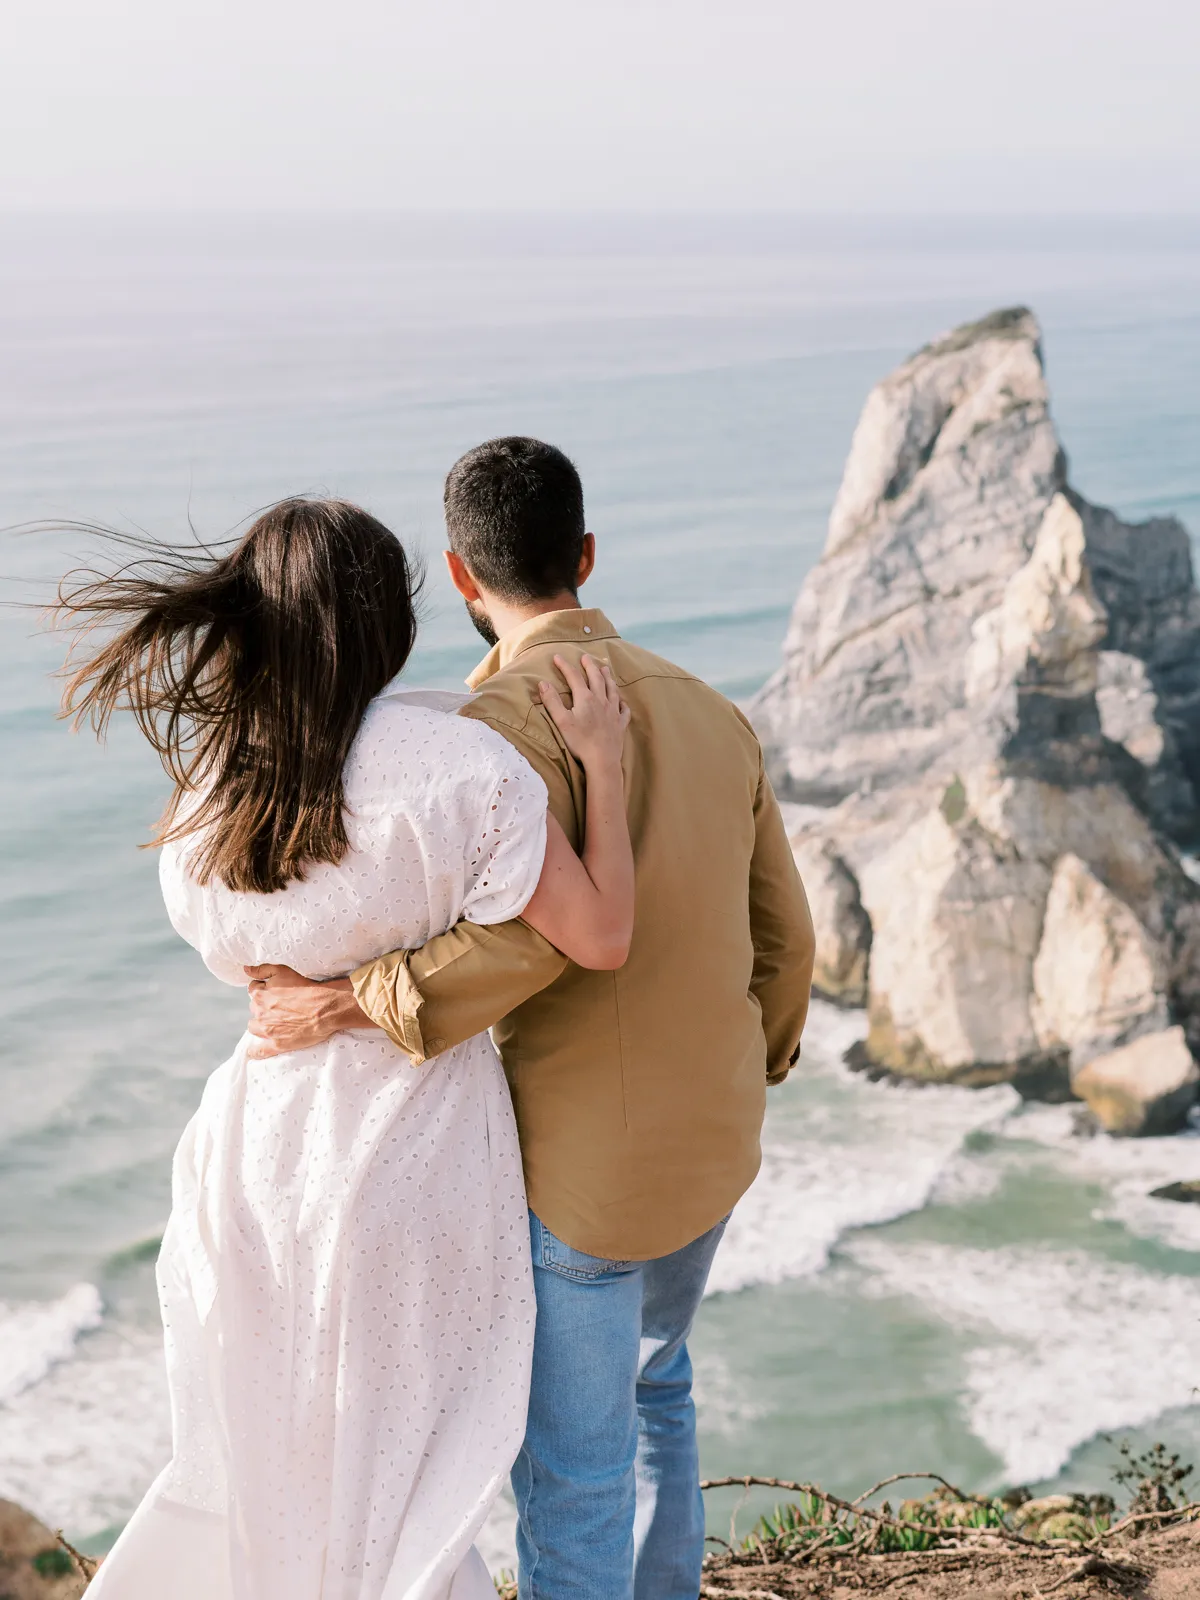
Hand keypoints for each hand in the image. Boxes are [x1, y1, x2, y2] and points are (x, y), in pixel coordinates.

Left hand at [244, 963, 372, 1057]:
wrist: (324, 1008)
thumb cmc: (305, 988)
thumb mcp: (282, 971)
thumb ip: (261, 970)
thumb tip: (245, 969)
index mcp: (260, 995)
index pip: (253, 990)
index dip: (263, 990)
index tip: (273, 991)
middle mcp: (260, 1013)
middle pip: (254, 1009)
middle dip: (263, 1006)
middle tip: (279, 1006)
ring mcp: (267, 1030)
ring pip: (254, 1027)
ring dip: (259, 1024)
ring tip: (273, 1022)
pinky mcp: (276, 1044)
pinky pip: (259, 1051)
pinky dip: (254, 1052)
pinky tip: (253, 1052)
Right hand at [538, 653, 629, 771]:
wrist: (602, 760)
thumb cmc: (580, 741)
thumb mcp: (561, 721)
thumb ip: (552, 701)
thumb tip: (543, 683)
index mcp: (585, 699)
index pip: (574, 677)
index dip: (565, 666)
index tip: (557, 657)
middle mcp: (601, 701)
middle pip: (596, 678)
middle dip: (590, 666)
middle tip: (586, 657)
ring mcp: (613, 712)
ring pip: (611, 689)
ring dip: (608, 678)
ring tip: (605, 669)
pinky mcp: (620, 724)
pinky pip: (624, 710)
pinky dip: (622, 703)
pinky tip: (622, 702)